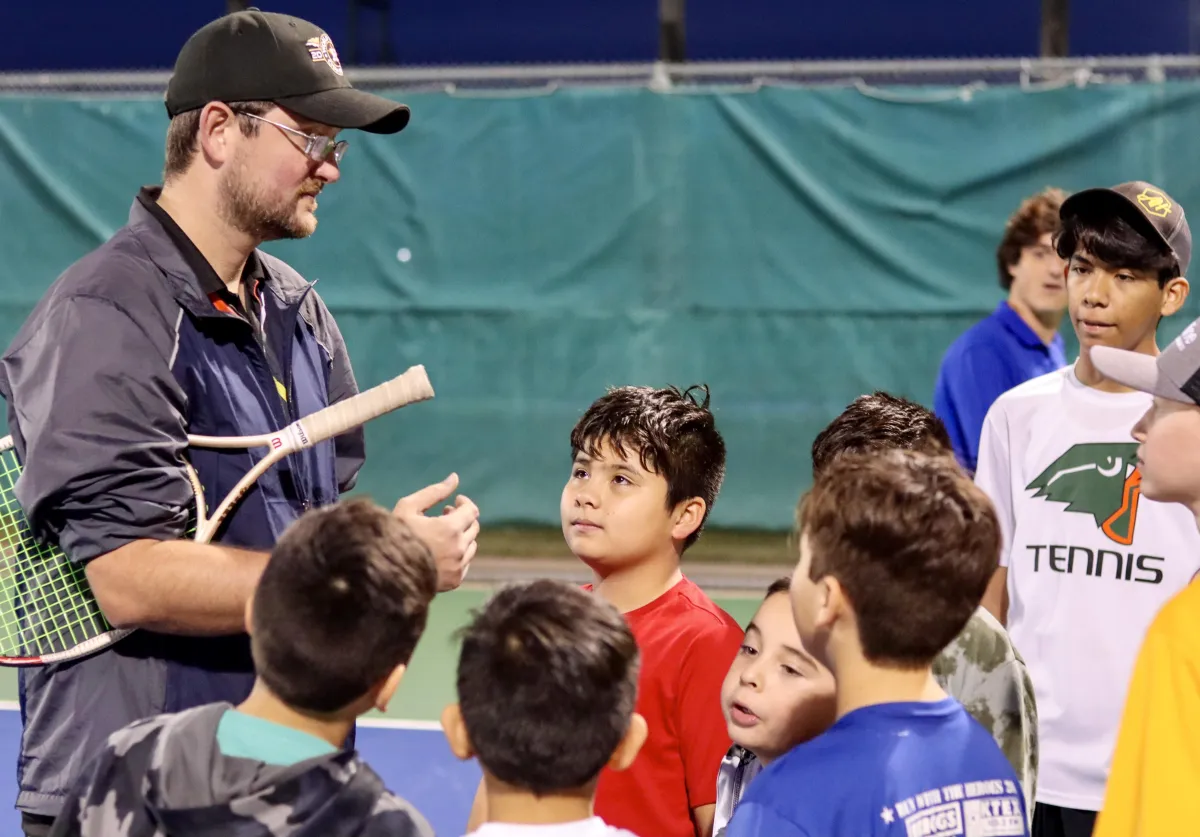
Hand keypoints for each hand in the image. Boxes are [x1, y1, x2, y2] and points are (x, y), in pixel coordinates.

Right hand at [393, 474, 479, 591]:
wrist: (383, 572)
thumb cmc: (393, 534)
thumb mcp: (409, 507)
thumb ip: (435, 492)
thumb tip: (454, 477)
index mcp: (450, 529)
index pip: (471, 511)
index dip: (464, 503)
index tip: (454, 502)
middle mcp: (459, 549)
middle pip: (473, 528)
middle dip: (462, 519)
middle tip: (444, 516)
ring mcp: (458, 567)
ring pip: (471, 546)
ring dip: (461, 537)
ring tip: (441, 534)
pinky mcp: (454, 581)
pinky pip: (466, 563)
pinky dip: (459, 555)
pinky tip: (442, 552)